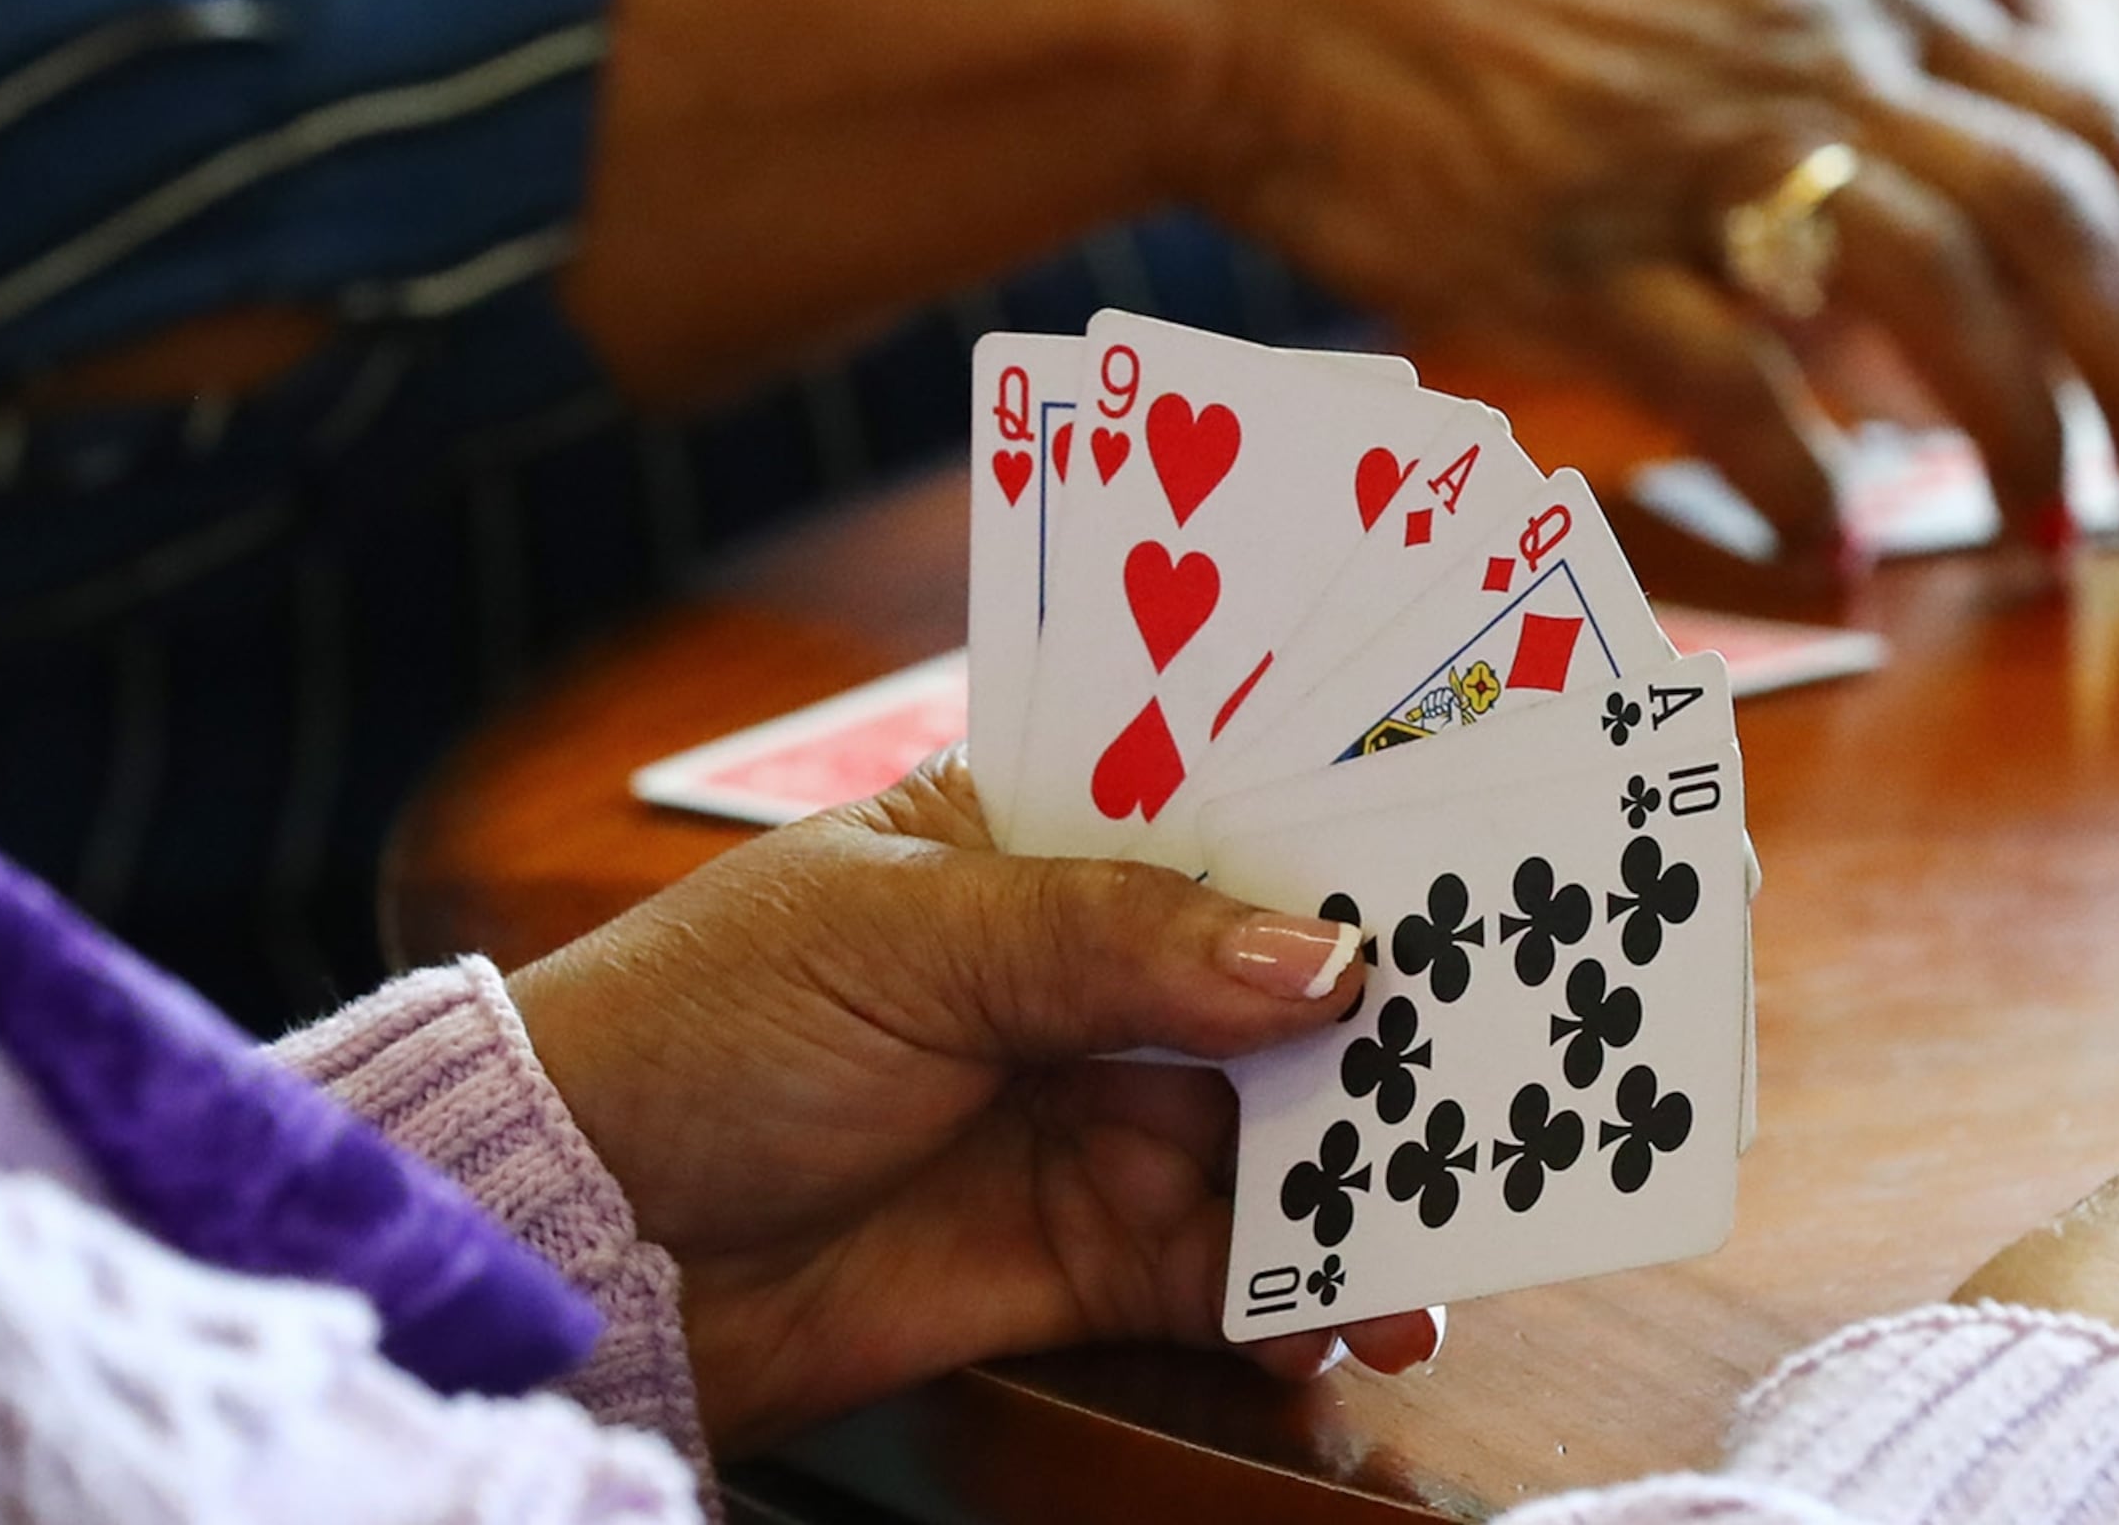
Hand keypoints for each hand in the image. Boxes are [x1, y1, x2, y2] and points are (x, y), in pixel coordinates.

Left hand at [500, 754, 1436, 1450]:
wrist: (583, 1239)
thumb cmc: (699, 1029)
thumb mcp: (900, 941)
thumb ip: (1113, 941)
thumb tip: (1315, 957)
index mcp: (1032, 843)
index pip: (1224, 810)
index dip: (1351, 820)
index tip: (1494, 828)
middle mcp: (1085, 975)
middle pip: (1282, 983)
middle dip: (1402, 1009)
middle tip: (1535, 1033)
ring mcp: (1092, 1115)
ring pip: (1281, 1134)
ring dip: (1376, 1166)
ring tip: (1472, 1200)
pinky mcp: (1081, 1255)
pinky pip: (1231, 1272)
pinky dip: (1308, 1294)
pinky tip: (1371, 1308)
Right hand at [1179, 0, 2118, 563]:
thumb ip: (1848, 74)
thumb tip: (1979, 213)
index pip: (2112, 124)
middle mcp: (1810, 53)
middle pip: (2066, 217)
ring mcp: (1696, 147)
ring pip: (1942, 294)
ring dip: (2020, 438)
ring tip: (2037, 544)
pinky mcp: (1577, 246)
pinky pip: (1744, 387)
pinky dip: (1813, 488)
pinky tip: (1842, 566)